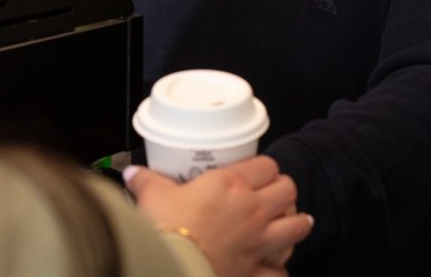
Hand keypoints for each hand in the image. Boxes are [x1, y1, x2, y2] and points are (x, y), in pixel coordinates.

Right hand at [124, 155, 312, 276]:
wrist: (172, 268)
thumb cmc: (166, 230)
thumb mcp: (153, 197)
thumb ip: (146, 181)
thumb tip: (133, 173)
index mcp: (231, 185)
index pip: (266, 165)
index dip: (265, 168)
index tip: (258, 172)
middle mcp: (252, 210)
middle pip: (288, 190)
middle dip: (284, 190)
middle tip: (274, 194)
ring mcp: (259, 241)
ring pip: (297, 225)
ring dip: (296, 223)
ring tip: (292, 222)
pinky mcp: (256, 270)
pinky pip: (281, 271)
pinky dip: (280, 268)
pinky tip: (275, 265)